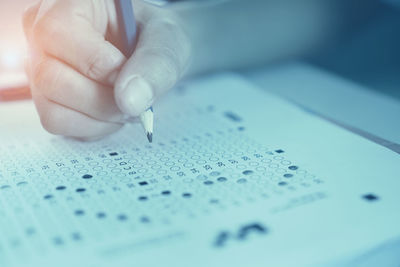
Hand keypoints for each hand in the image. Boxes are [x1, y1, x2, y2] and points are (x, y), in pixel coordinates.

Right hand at [23, 0, 189, 139]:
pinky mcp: (47, 97)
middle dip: (103, 100)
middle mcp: (45, 35)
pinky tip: (112, 112)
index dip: (96, 63)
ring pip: (53, 109)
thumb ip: (156, 64)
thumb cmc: (154, 37)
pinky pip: (59, 123)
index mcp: (70, 4)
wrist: (151, 54)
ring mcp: (41, 68)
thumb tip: (131, 101)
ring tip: (125, 104)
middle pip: (51, 79)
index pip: (59, 33)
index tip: (127, 74)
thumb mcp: (167, 41)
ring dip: (100, 117)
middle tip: (133, 96)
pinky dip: (93, 127)